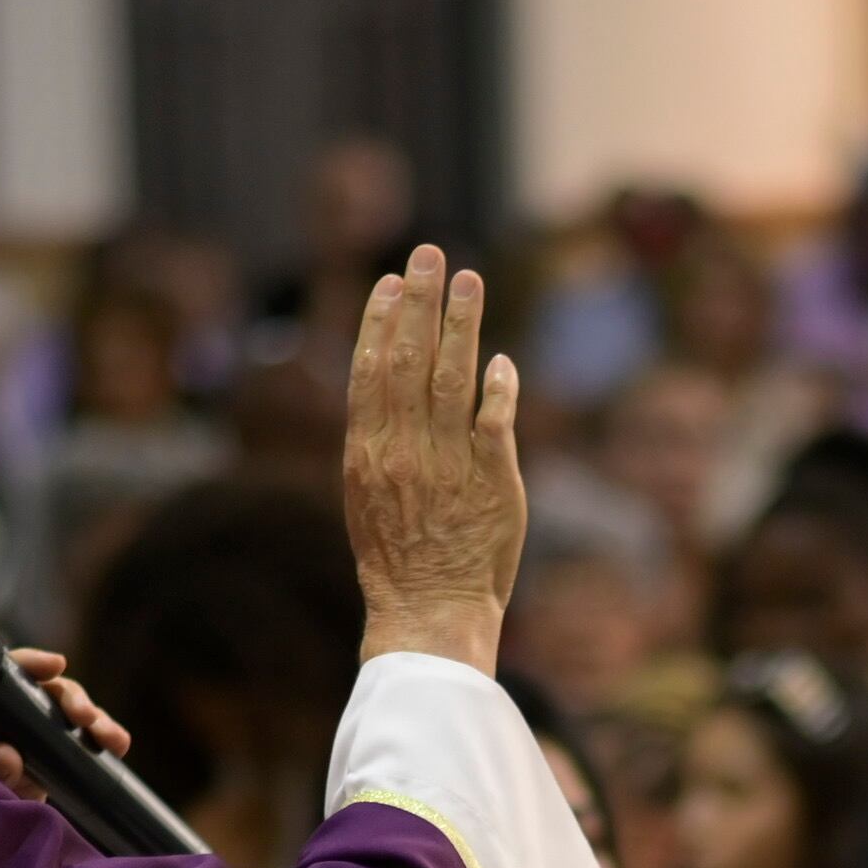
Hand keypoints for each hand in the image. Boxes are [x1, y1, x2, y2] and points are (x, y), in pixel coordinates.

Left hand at [0, 644, 132, 795]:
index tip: (55, 666)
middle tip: (87, 719)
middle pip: (39, 693)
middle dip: (70, 699)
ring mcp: (17, 742)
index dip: (28, 664)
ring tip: (114, 740)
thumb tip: (11, 753)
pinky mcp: (34, 769)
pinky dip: (93, 749)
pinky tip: (116, 748)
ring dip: (92, 723)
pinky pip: (66, 753)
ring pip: (60, 720)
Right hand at [343, 243, 523, 675]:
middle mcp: (405, 450)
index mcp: (368, 451)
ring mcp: (449, 464)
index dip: (383, 320)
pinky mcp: (492, 483)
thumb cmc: (398, 560)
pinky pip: (496, 421)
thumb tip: (388, 386)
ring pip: (454, 379)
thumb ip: (379, 439)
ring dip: (462, 325)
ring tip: (469, 280)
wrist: (428, 613)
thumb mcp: (367, 495)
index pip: (373, 369)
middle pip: (412, 360)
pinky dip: (498, 387)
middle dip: (422, 301)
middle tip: (430, 254)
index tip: (393, 280)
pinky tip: (500, 358)